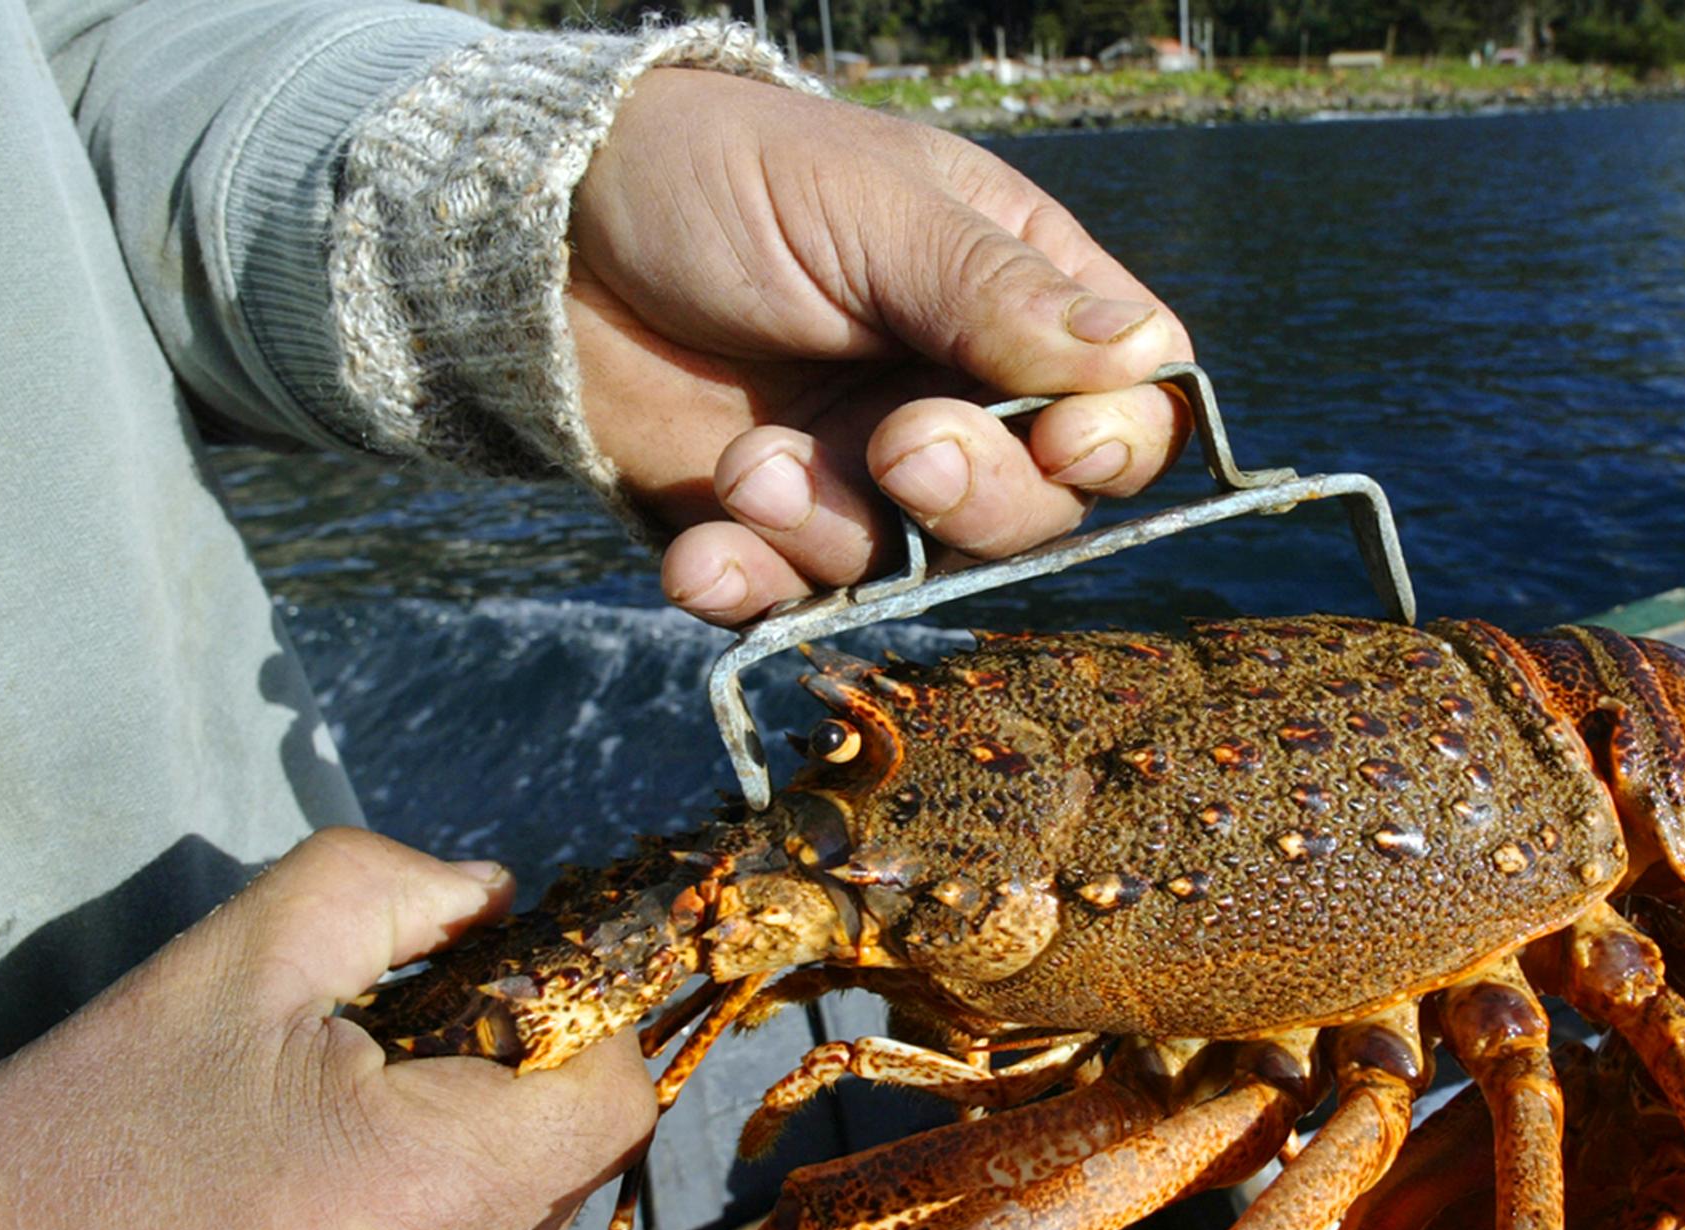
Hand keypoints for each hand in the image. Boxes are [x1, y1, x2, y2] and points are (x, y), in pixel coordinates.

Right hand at [0, 829, 656, 1229]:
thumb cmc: (68, 1165)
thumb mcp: (215, 977)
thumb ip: (379, 892)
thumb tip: (496, 894)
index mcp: (420, 1196)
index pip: (610, 1099)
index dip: (579, 1029)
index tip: (510, 1000)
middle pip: (560, 1171)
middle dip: (499, 1103)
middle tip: (377, 1077)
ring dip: (452, 1187)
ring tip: (312, 1171)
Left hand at [570, 68, 1194, 623]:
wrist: (539, 226)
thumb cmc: (720, 174)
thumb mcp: (866, 208)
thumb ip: (994, 292)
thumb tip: (1145, 354)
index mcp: (1014, 301)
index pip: (1128, 401)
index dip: (1113, 440)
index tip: (1060, 440)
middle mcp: (957, 398)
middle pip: (1039, 509)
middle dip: (972, 497)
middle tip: (894, 447)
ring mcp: (865, 472)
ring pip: (916, 567)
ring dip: (834, 536)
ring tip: (746, 468)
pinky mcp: (772, 531)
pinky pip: (792, 599)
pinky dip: (751, 589)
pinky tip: (700, 557)